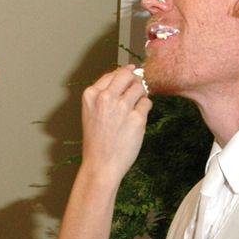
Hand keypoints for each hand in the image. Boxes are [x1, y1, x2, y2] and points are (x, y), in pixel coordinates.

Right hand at [79, 66, 150, 180]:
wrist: (101, 165)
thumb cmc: (97, 141)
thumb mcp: (91, 112)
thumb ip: (104, 93)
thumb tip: (128, 72)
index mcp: (91, 95)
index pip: (112, 74)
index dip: (123, 77)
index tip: (128, 82)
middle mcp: (106, 97)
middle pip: (128, 75)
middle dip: (134, 81)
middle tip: (134, 93)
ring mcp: (122, 107)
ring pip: (140, 88)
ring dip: (140, 96)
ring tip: (132, 111)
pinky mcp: (137, 118)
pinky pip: (147, 104)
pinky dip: (144, 111)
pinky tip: (135, 122)